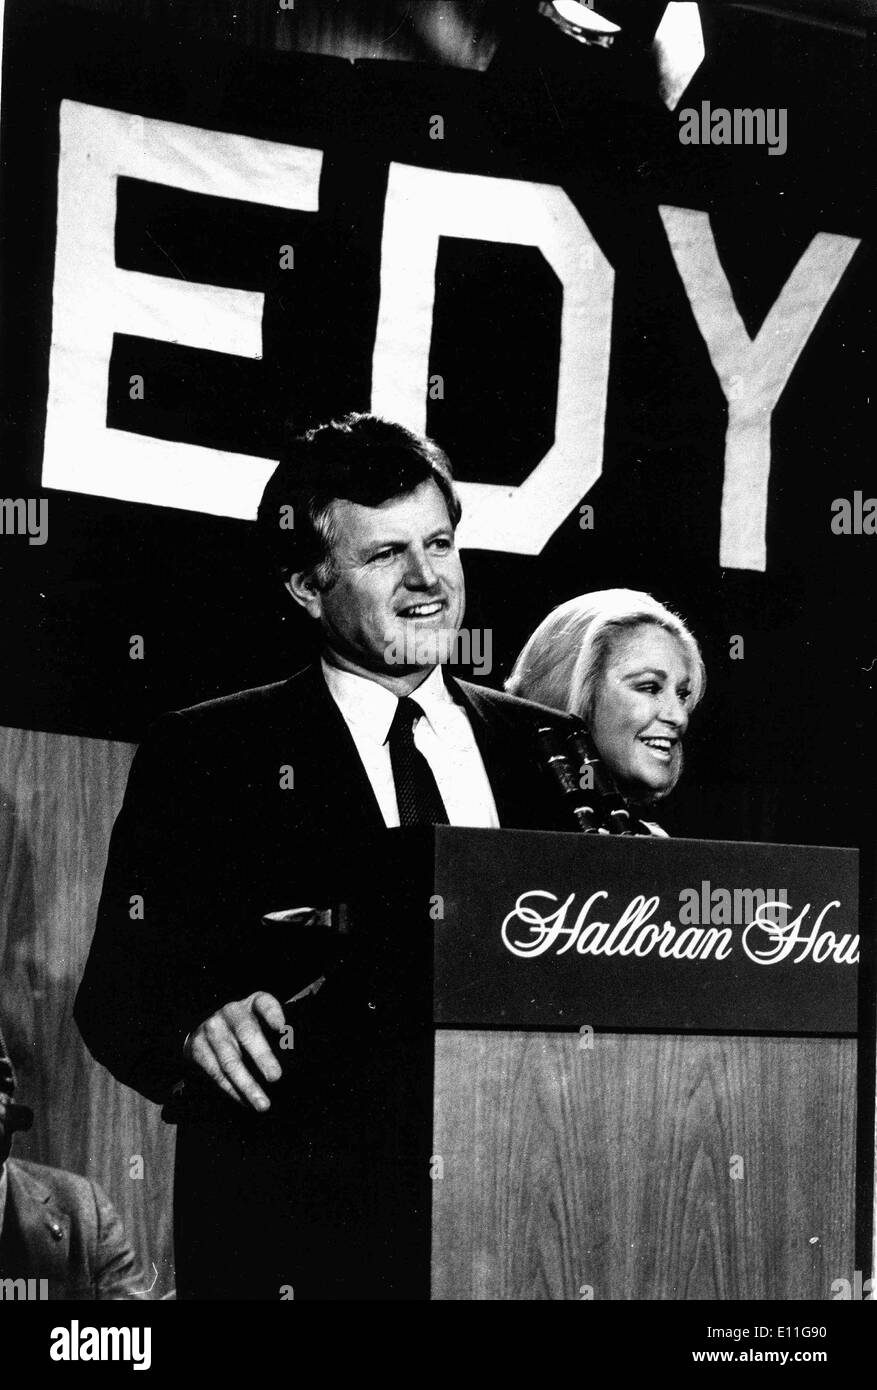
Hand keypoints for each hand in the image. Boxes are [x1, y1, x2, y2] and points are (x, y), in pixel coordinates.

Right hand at [184, 991, 285, 1110]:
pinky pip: (216, 1074)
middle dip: (262, 1056)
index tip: (282, 1027)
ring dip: (248, 1085)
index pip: (264, 1003)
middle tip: (275, 1077)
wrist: (203, 1030)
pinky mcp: (198, 1048)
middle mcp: (231, 1012)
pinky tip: (246, 1102)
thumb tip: (296, 1060)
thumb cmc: (244, 1028)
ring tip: (263, 1104)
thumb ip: (278, 1036)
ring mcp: (212, 1029)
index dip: (272, 1014)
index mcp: (252, 1003)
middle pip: (247, 1032)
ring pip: (230, 1061)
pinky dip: (233, 1091)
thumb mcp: (260, 1022)